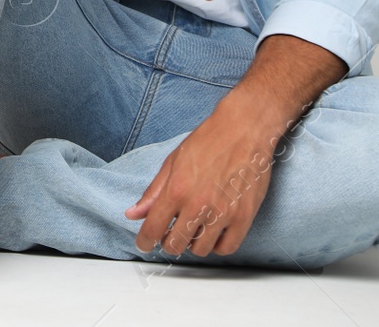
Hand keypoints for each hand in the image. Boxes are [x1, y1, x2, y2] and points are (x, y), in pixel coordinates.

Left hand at [124, 102, 276, 258]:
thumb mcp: (173, 162)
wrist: (244, 129)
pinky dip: (217, 245)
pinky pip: (227, 248)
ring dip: (193, 243)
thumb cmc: (209, 141)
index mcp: (176, 190)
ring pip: (200, 250)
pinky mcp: (244, 217)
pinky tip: (214, 232)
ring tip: (195, 228)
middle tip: (171, 233)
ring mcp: (223, 213)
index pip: (153, 229)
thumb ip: (153, 192)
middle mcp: (198, 204)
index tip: (145, 244)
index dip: (145, 241)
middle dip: (168, 242)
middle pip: (175, 244)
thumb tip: (133, 214)